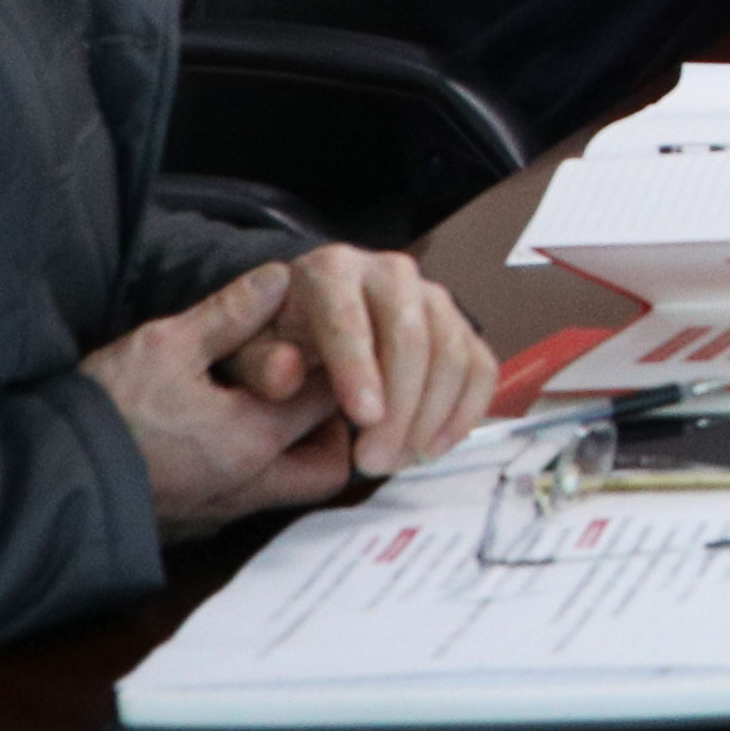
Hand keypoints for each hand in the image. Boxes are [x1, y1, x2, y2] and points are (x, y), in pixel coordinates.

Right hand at [84, 263, 341, 530]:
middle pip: (327, 465)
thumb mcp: (167, 343)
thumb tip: (280, 278)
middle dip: (332, 429)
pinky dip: (258, 471)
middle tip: (310, 387)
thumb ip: (231, 312)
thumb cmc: (107, 406)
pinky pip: (250, 500)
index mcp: (254, 438)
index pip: (330, 401)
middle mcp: (249, 486)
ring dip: (296, 453)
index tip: (325, 342)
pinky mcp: (194, 524)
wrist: (45, 474)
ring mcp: (221, 511)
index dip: (335, 368)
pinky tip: (232, 435)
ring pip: (289, 489)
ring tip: (274, 407)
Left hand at [250, 245, 496, 481]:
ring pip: (452, 352)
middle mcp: (389, 272)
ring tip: (396, 461)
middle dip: (399, 406)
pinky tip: (433, 447)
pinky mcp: (460, 325)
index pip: (348, 316)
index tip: (364, 418)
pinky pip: (480, 366)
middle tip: (374, 461)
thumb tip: (286, 374)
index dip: (359, 368)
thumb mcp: (250, 351)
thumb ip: (260, 364)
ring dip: (431, 416)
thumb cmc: (280, 341)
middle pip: (411, 335)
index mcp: (331, 269)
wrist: (312, 324)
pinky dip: (464, 412)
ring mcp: (432, 296)